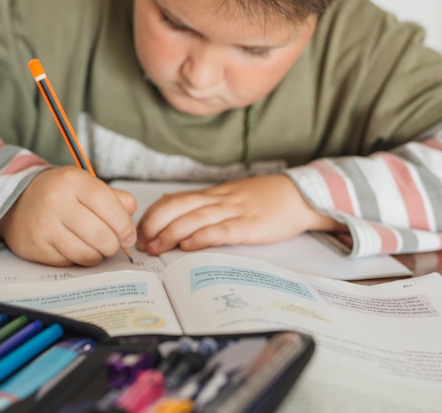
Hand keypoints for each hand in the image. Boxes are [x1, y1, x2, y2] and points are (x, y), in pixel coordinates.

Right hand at [0, 167, 136, 265]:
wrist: (16, 202)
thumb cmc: (59, 195)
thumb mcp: (86, 185)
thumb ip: (115, 199)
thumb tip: (130, 223)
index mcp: (73, 181)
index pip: (109, 205)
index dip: (124, 225)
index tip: (129, 235)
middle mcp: (56, 201)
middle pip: (100, 235)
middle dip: (114, 245)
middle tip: (114, 244)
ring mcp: (44, 225)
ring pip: (86, 253)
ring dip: (98, 255)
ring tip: (98, 248)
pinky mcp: (36, 246)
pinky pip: (69, 261)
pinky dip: (79, 259)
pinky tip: (78, 248)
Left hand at [136, 174, 345, 254]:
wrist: (301, 196)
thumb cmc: (265, 199)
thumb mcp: (230, 196)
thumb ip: (204, 204)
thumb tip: (171, 208)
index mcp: (214, 194)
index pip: (175, 199)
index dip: (154, 214)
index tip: (140, 230)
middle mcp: (220, 200)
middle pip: (179, 207)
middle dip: (155, 224)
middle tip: (141, 242)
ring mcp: (235, 211)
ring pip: (195, 218)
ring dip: (171, 233)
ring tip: (155, 247)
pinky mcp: (250, 226)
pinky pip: (222, 230)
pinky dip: (202, 237)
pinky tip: (188, 246)